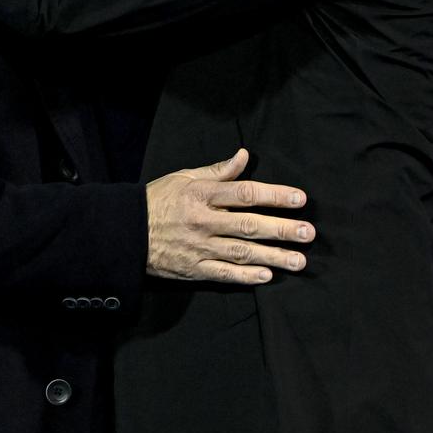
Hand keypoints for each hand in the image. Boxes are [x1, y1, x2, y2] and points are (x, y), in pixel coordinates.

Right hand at [145, 148, 314, 284]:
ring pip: (242, 252)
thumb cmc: (156, 201)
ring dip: (273, 256)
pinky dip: (246, 277)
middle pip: (249, 225)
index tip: (299, 199)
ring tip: (299, 260)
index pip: (245, 193)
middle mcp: (203, 221)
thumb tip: (243, 156)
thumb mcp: (183, 177)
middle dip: (282, 229)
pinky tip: (268, 276)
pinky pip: (224, 274)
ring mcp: (199, 247)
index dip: (274, 195)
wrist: (124, 232)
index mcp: (201, 194)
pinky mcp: (193, 269)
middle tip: (308, 233)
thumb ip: (217, 171)